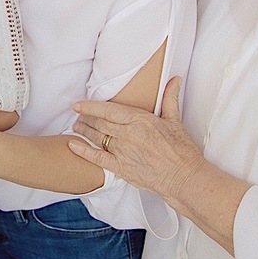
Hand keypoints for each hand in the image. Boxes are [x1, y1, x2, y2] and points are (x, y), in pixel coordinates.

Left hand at [69, 77, 208, 201]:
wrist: (184, 178)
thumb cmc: (182, 151)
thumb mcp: (175, 121)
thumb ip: (169, 98)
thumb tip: (174, 80)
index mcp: (140, 121)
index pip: (109, 110)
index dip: (91, 107)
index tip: (79, 104)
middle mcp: (129, 135)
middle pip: (100, 124)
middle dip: (86, 118)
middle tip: (77, 115)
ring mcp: (124, 152)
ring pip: (97, 138)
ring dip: (84, 131)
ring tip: (76, 126)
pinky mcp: (122, 168)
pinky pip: (98, 158)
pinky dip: (84, 151)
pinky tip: (73, 145)